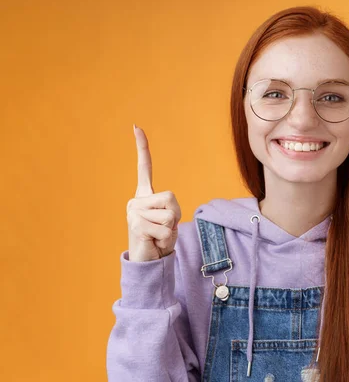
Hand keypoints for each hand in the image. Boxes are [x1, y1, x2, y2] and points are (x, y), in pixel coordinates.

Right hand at [126, 125, 180, 261]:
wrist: (148, 261)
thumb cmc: (160, 240)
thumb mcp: (169, 221)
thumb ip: (169, 210)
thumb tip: (168, 218)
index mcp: (144, 196)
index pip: (143, 167)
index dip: (142, 147)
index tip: (136, 126)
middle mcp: (136, 200)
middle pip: (171, 198)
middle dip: (175, 216)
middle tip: (163, 228)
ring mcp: (133, 211)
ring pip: (170, 215)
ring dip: (170, 229)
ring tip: (158, 236)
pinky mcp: (136, 224)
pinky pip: (165, 227)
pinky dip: (166, 238)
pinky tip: (154, 241)